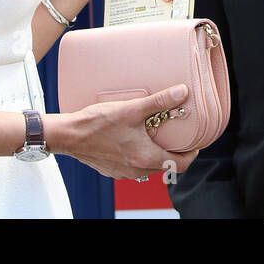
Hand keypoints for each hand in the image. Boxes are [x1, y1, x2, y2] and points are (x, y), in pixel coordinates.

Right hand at [50, 85, 197, 180]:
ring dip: (155, 152)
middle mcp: (136, 170)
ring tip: (156, 133)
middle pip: (165, 165)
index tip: (195, 143)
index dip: (192, 154)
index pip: (180, 165)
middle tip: (177, 134)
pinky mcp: (112, 169)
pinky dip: (139, 154)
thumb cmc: (97, 124)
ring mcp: (123, 172)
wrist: (68, 135)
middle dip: (174, 151)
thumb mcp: (133, 109)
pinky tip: (134, 138)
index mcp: (145, 158)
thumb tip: (182, 92)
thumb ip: (160, 101)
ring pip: (148, 166)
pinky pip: (133, 165)